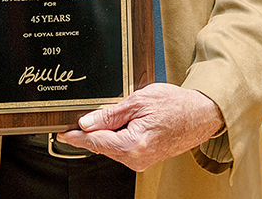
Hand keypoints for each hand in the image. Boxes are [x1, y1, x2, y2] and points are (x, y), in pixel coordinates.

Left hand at [57, 83, 223, 170]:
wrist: (200, 115)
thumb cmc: (175, 105)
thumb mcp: (138, 101)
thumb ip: (110, 114)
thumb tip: (86, 123)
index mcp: (133, 145)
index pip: (95, 141)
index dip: (75, 136)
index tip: (61, 132)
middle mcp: (136, 159)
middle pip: (101, 145)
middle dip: (90, 131)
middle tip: (80, 116)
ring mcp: (141, 161)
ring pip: (111, 146)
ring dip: (105, 132)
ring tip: (114, 112)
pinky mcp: (144, 158)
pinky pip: (122, 147)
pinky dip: (116, 135)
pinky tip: (121, 121)